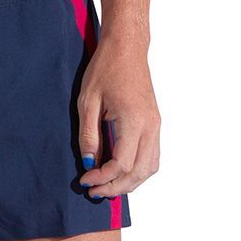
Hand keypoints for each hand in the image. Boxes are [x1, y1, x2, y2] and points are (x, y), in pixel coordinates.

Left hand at [77, 37, 160, 198]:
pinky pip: (151, 157)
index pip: (122, 164)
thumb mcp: (88, 102)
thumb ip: (89, 135)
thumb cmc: (106, 68)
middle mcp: (151, 126)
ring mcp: (156, 126)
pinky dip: (138, 171)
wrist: (127, 48)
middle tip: (94, 192)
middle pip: (138, 173)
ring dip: (129, 183)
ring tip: (106, 186)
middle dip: (115, 187)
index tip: (84, 179)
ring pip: (149, 168)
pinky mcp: (154, 125)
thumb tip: (89, 164)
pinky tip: (120, 173)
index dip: (102, 178)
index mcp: (134, 121)